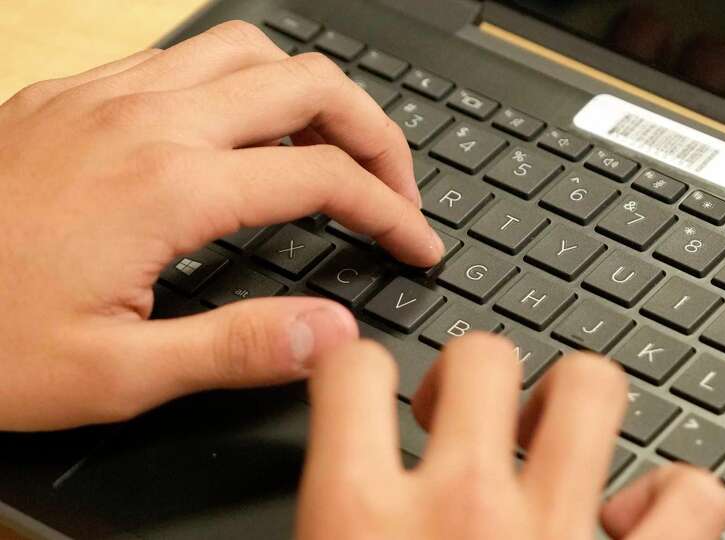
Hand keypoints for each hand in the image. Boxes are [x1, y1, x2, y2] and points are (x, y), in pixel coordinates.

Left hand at [0, 21, 443, 429]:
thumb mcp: (116, 374)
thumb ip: (239, 347)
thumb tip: (334, 333)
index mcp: (170, 188)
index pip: (324, 178)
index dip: (392, 211)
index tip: (419, 243)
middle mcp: (147, 122)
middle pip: (308, 84)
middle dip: (375, 132)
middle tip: (396, 185)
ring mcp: (107, 97)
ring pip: (249, 51)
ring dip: (311, 92)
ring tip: (331, 148)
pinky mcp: (74, 95)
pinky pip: (184, 55)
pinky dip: (241, 81)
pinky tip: (239, 130)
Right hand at [297, 334, 724, 538]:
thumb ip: (323, 523)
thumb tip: (328, 514)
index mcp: (359, 521)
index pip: (353, 372)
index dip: (360, 366)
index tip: (370, 383)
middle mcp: (462, 511)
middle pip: (483, 356)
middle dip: (475, 374)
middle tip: (470, 420)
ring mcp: (555, 539)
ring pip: (590, 388)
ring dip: (574, 400)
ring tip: (554, 437)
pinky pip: (691, 497)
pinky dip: (675, 496)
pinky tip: (638, 515)